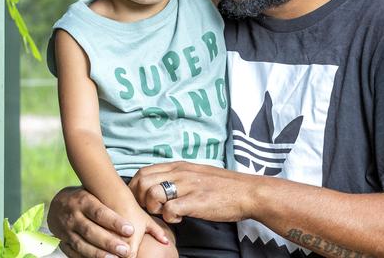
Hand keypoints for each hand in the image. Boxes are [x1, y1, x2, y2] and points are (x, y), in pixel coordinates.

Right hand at [47, 186, 167, 257]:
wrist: (61, 202)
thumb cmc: (96, 201)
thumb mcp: (112, 201)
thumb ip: (140, 220)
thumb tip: (166, 238)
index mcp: (86, 201)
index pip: (101, 212)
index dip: (114, 221)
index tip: (130, 230)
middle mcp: (75, 215)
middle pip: (92, 230)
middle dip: (108, 241)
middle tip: (125, 251)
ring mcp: (68, 230)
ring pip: (82, 244)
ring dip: (97, 253)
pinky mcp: (64, 242)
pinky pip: (74, 253)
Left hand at [129, 162, 256, 223]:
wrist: (248, 192)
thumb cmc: (224, 186)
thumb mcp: (197, 173)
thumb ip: (178, 176)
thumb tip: (161, 184)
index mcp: (179, 166)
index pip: (143, 171)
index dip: (136, 188)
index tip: (142, 200)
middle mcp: (180, 173)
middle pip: (142, 181)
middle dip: (140, 199)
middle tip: (153, 209)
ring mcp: (188, 186)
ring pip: (152, 193)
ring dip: (153, 207)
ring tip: (165, 213)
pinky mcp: (196, 201)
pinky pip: (169, 209)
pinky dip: (169, 217)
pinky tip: (180, 218)